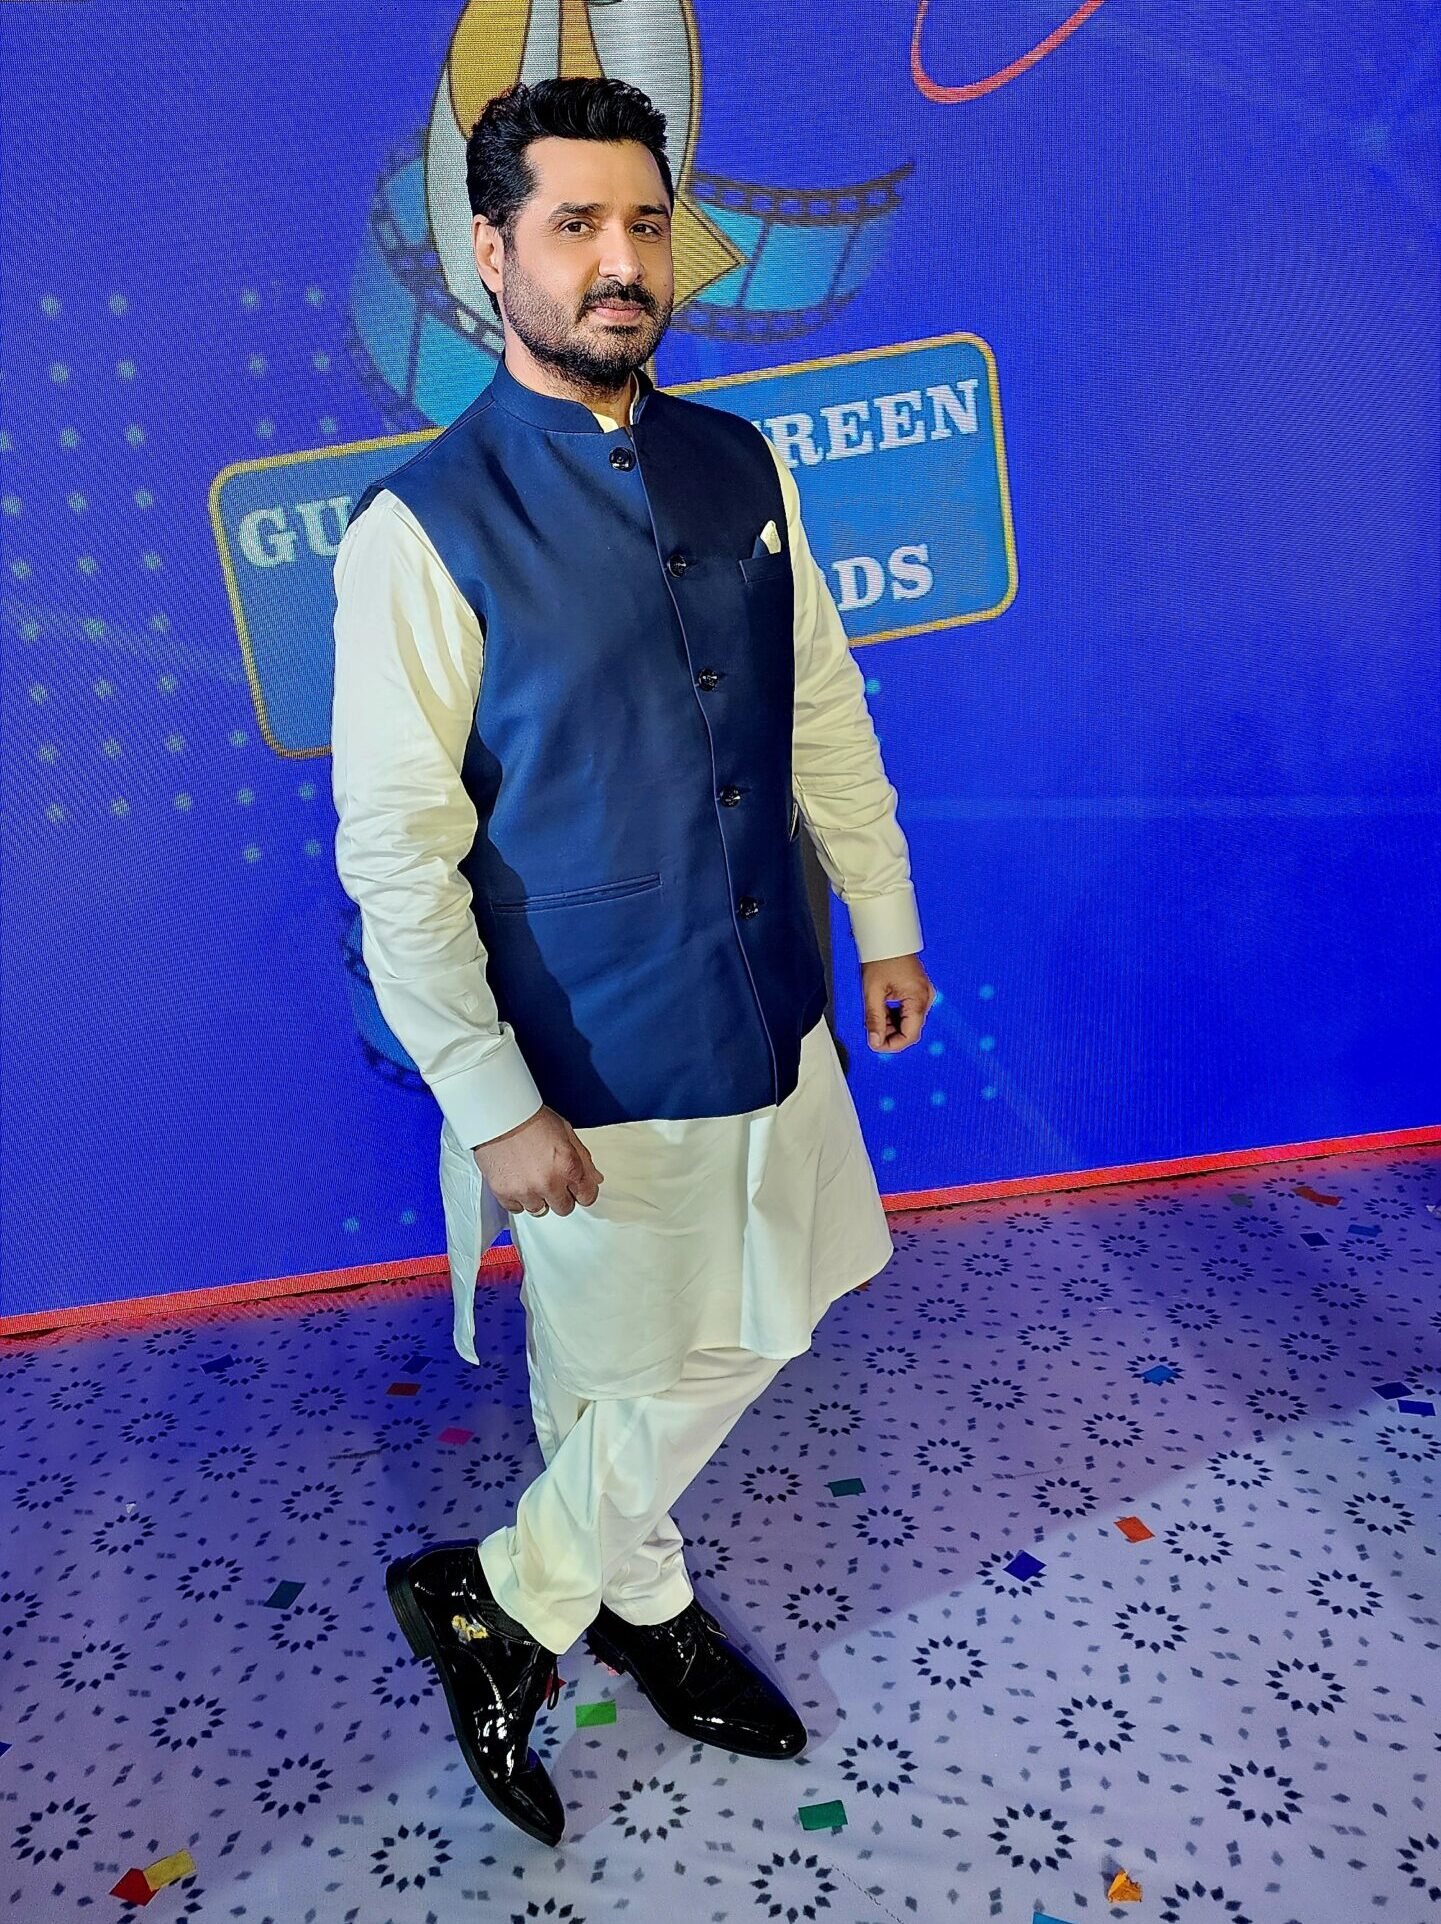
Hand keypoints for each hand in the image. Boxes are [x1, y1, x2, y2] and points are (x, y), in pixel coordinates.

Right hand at [471, 1105, 604, 1216]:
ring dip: (537, 1197)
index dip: (581, 1190)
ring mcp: (525, 1190)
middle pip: (564, 1208)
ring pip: (539, 1209)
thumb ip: (583, 1158)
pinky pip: (516, 1208)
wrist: (498, 1114)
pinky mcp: (504, 1193)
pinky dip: (517, 1197)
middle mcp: (548, 1182)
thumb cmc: (531, 1118)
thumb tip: (594, 1178)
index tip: (575, 1187)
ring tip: (529, 1175)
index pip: (587, 1197)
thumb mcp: (565, 1131)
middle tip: (550, 1178)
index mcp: (568, 1166)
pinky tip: (516, 1179)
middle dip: (560, 1195)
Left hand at [860, 953, 934, 1052]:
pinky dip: (895, 1016)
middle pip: (910, 1030)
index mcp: (918, 999)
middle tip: (871, 1031)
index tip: (875, 1045)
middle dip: (890, 1035)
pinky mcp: (919, 991)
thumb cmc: (882, 958)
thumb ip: (874, 1020)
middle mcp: (926, 998)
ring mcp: (924, 994)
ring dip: (891, 1026)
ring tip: (874, 1018)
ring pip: (909, 1022)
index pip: (910, 1035)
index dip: (892, 1045)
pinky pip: (909, 1011)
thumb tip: (875, 1041)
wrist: (888, 938)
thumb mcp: (873, 992)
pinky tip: (882, 1011)